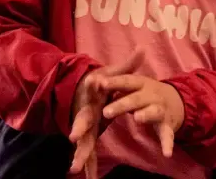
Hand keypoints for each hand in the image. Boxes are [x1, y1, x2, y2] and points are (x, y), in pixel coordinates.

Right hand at [67, 50, 141, 176]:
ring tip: (75, 169)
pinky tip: (84, 176)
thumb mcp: (111, 72)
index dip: (87, 102)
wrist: (81, 91)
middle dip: (77, 134)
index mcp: (91, 97)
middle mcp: (84, 114)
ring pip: (81, 143)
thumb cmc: (98, 82)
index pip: (88, 99)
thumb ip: (127, 65)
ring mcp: (84, 127)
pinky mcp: (87, 137)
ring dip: (79, 156)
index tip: (84, 108)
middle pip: (80, 125)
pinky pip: (87, 152)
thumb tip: (142, 49)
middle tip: (73, 143)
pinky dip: (86, 164)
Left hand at [102, 74, 185, 157]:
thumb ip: (116, 86)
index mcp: (141, 84)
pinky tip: (166, 154)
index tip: (100, 83)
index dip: (114, 82)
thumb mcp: (133, 87)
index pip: (126, 81)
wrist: (178, 101)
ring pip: (153, 112)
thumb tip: (94, 80)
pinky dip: (167, 144)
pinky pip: (167, 135)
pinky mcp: (167, 126)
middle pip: (135, 99)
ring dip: (146, 114)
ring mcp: (161, 110)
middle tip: (105, 112)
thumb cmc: (145, 94)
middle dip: (121, 105)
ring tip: (137, 118)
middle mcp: (152, 95)